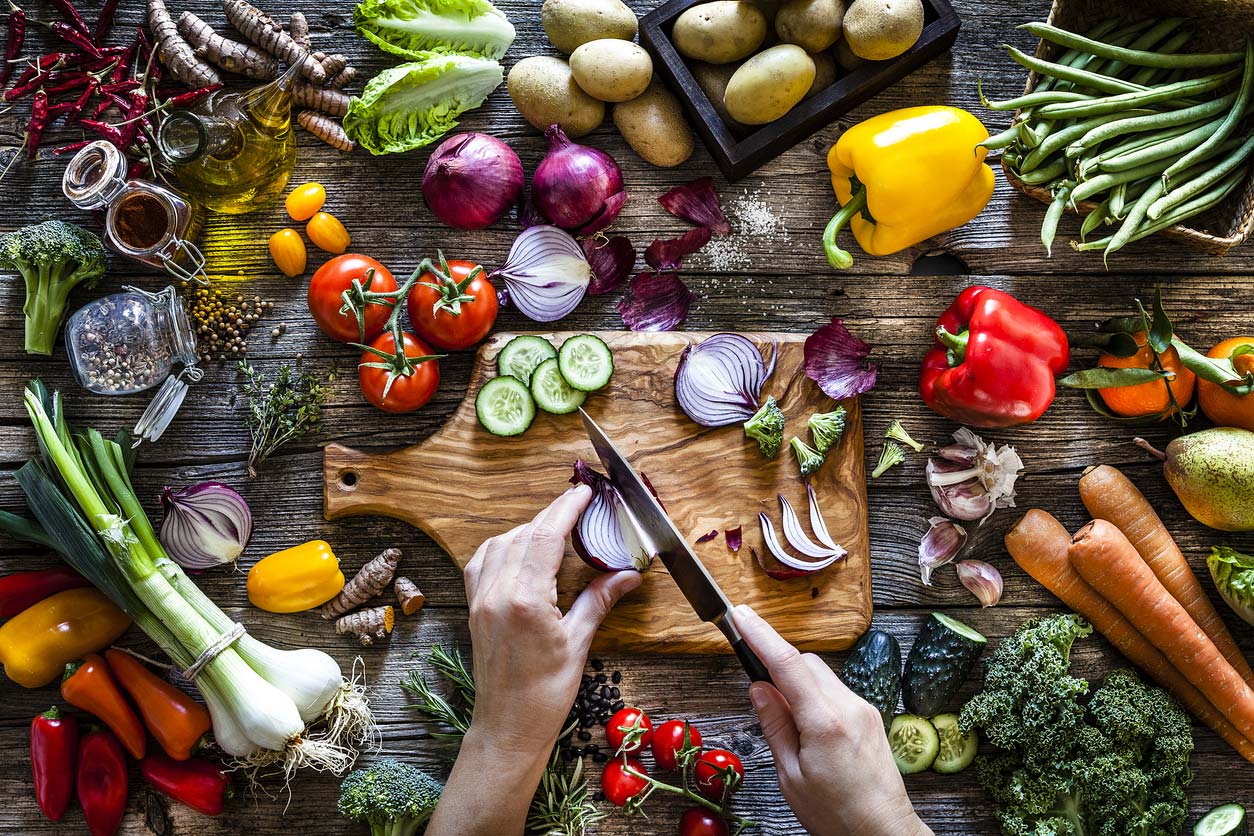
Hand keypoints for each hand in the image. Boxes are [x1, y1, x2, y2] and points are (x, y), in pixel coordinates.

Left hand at [426, 485, 641, 835]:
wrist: (508, 728)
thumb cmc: (545, 693)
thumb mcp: (579, 642)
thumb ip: (600, 599)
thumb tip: (629, 573)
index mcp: (525, 599)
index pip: (545, 535)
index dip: (566, 508)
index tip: (584, 492)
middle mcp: (497, 592)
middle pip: (524, 533)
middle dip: (551, 515)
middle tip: (577, 506)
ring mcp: (481, 599)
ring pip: (500, 543)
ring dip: (527, 528)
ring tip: (553, 527)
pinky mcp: (474, 608)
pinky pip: (482, 562)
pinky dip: (502, 546)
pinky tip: (519, 549)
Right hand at [733, 605, 932, 835]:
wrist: (883, 832)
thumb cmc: (837, 814)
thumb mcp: (791, 776)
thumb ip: (774, 725)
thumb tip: (758, 688)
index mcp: (825, 722)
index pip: (787, 663)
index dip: (761, 635)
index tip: (741, 616)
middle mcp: (849, 707)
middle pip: (805, 663)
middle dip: (779, 667)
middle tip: (761, 695)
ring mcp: (863, 709)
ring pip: (820, 675)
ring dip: (798, 684)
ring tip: (791, 728)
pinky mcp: (870, 715)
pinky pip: (834, 691)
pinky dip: (815, 697)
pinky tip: (810, 730)